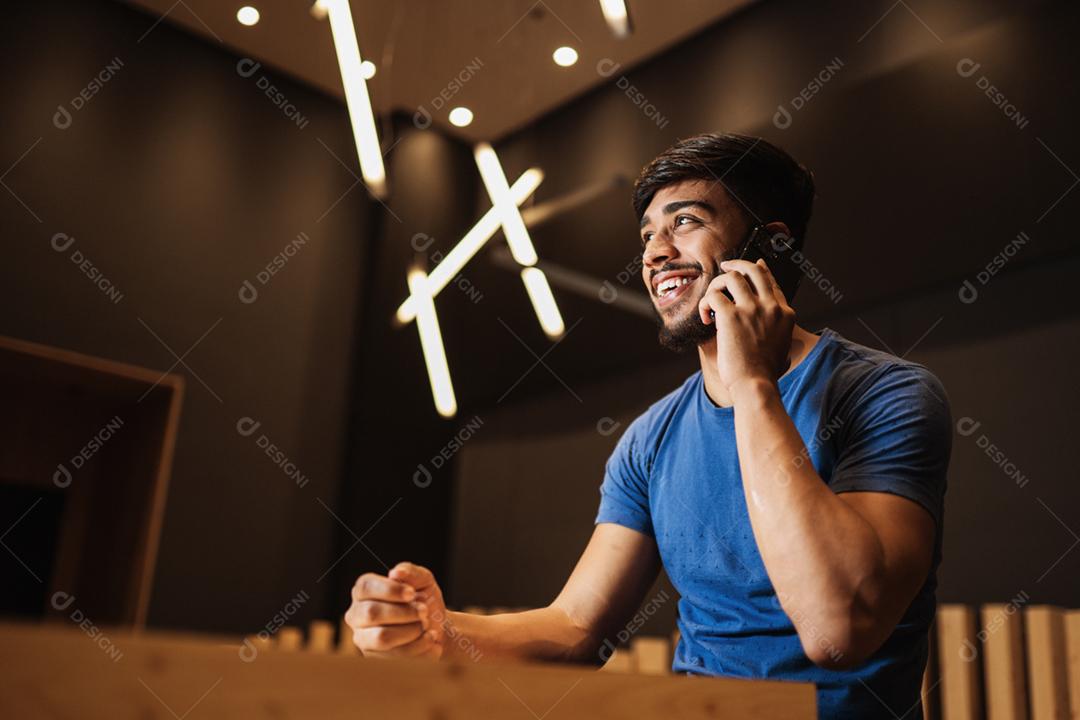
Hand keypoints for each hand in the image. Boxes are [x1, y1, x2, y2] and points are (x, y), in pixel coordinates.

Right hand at [345, 562, 446, 659]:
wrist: (436, 626)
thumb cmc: (424, 599)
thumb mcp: (423, 580)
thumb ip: (411, 572)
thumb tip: (396, 573)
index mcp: (363, 591)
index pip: (366, 587)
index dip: (390, 590)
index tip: (412, 594)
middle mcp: (357, 615)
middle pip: (371, 613)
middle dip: (403, 613)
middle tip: (424, 611)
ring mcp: (363, 639)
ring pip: (382, 638)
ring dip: (411, 631)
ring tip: (428, 627)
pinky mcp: (375, 659)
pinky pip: (395, 657)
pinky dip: (418, 648)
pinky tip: (431, 640)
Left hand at [697, 258, 794, 393]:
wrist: (755, 384)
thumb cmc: (764, 373)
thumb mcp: (782, 348)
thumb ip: (779, 335)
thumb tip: (779, 343)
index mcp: (785, 313)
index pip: (772, 282)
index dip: (760, 270)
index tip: (754, 264)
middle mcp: (771, 306)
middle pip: (754, 270)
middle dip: (738, 264)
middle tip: (726, 266)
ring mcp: (751, 309)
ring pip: (732, 277)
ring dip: (717, 284)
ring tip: (711, 300)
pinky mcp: (731, 315)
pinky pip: (714, 296)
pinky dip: (705, 303)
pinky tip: (705, 317)